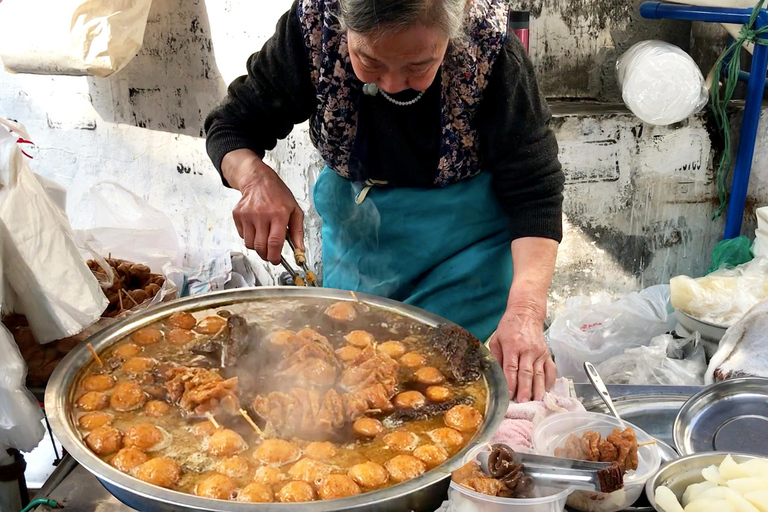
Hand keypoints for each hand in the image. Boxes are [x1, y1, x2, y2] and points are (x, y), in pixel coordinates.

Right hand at [222, 149, 303, 264]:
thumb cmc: (278, 195)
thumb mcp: (295, 211)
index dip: (275, 256)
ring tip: (264, 237)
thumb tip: (300, 250)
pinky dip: (250, 237)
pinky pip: (242, 236)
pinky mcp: (237, 215)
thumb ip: (298, 232)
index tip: (277, 261)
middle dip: (266, 255)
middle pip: (261, 247)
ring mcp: (247, 215)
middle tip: (271, 254)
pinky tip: (256, 228)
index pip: (275, 242)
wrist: (258, 180)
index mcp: (278, 214)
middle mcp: (262, 214)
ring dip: (258, 247)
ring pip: (250, 244)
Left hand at [489, 308, 556, 401]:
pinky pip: (550, 370)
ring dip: (537, 389)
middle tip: (522, 403)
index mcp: (512, 345)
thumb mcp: (497, 339)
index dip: (510, 382)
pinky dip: (549, 382)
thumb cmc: (509, 327)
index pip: (511, 367)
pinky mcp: (547, 354)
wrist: (527, 313)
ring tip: (536, 402)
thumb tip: (495, 376)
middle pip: (527, 373)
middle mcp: (528, 350)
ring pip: (539, 374)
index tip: (508, 395)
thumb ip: (496, 357)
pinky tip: (546, 392)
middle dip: (525, 390)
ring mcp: (539, 353)